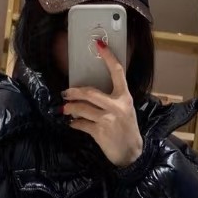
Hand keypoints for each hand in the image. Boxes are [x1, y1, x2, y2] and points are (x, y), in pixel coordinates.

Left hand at [63, 43, 142, 167]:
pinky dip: (74, 123)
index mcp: (125, 97)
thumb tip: (87, 94)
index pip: (117, 72)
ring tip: (65, 109)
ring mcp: (108, 119)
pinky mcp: (100, 132)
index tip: (99, 44)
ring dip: (70, 108)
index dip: (108, 57)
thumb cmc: (127, 130)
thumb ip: (111, 100)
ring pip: (82, 109)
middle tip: (66, 92)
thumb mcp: (125, 110)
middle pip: (90, 92)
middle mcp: (117, 106)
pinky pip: (81, 124)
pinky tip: (72, 123)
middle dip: (74, 91)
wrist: (131, 153)